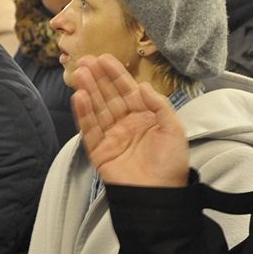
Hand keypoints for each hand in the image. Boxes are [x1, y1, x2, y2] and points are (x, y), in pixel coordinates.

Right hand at [72, 54, 188, 187]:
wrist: (160, 194)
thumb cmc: (171, 163)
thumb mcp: (174, 130)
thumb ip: (159, 106)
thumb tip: (143, 86)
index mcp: (144, 117)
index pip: (127, 90)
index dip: (116, 75)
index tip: (104, 58)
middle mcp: (126, 124)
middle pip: (108, 96)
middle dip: (97, 78)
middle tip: (85, 61)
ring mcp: (111, 137)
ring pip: (96, 109)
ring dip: (88, 91)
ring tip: (78, 74)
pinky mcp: (100, 152)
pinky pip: (89, 130)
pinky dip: (83, 114)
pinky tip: (79, 97)